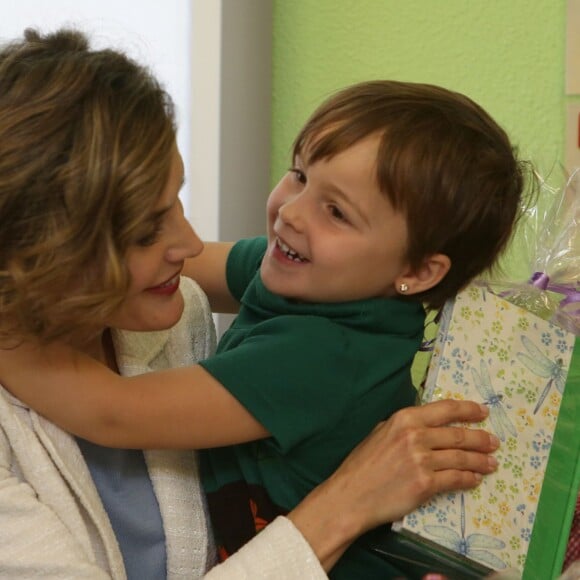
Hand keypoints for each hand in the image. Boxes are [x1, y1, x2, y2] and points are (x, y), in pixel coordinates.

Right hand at [288, 400, 497, 570]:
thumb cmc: (362, 464)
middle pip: (458, 434)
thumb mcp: (380, 432)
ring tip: (491, 462)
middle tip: (494, 441)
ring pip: (461, 457)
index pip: (445, 409)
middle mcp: (415, 435)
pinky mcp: (425, 484)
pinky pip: (455, 479)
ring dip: (480, 460)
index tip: (483, 412)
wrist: (351, 495)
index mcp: (404, 418)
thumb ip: (404, 426)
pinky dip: (468, 479)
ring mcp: (422, 460)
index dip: (468, 410)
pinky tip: (474, 478)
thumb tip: (428, 424)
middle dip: (480, 438)